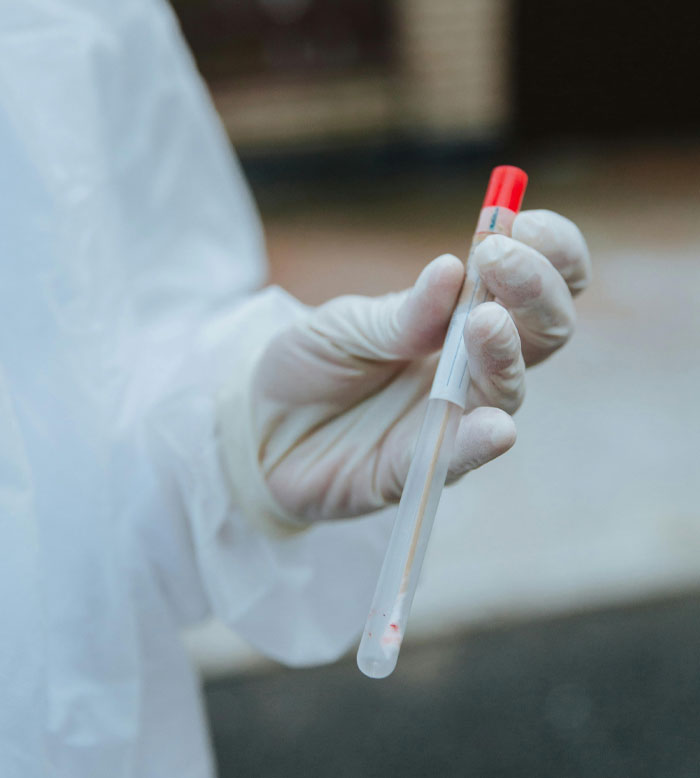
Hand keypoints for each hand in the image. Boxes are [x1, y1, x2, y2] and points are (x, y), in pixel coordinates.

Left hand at [219, 210, 589, 528]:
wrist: (260, 428)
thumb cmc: (310, 365)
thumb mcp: (347, 324)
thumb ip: (402, 311)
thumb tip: (454, 268)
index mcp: (459, 322)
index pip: (529, 286)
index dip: (548, 253)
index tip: (523, 224)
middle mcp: (471, 369)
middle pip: (542, 333)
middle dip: (536, 290)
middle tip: (500, 260)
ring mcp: (453, 419)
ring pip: (509, 389)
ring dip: (506, 352)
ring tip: (485, 320)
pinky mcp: (423, 465)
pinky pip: (463, 456)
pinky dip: (482, 441)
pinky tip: (497, 427)